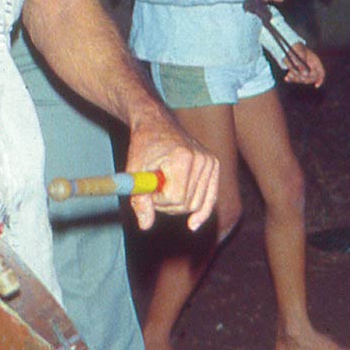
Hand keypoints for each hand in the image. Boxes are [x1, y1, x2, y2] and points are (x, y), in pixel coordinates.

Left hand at [122, 113, 218, 231]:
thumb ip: (139, 199)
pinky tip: (193, 224)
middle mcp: (202, 159)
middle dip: (167, 204)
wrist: (157, 125)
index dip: (157, 200)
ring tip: (165, 188)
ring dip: (177, 204)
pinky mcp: (215, 166)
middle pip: (187, 203)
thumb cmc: (144, 146)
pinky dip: (202, 212)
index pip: (175, 197)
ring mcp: (211, 162)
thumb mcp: (135, 172)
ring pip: (197, 204)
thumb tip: (145, 225)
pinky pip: (210, 198)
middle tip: (154, 190)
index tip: (147, 190)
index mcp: (183, 157)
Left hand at [285, 44, 324, 86]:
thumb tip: (306, 74)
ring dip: (296, 78)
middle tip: (295, 75)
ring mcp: (304, 70)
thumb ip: (302, 64)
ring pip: (303, 79)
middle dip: (304, 78)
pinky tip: (286, 78)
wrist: (288, 45)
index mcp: (315, 61)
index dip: (320, 79)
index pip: (321, 72)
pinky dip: (291, 78)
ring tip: (289, 74)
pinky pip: (296, 78)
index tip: (316, 85)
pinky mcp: (297, 71)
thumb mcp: (299, 54)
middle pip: (312, 78)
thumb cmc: (296, 47)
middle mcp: (311, 67)